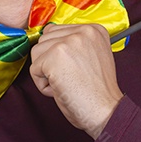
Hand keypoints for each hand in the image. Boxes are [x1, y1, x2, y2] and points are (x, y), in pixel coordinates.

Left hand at [28, 23, 123, 138]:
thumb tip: (48, 37)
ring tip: (66, 83)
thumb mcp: (92, 57)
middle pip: (44, 39)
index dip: (58, 54)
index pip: (56, 31)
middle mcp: (83, 32)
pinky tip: (61, 89)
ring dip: (45, 72)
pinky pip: (34, 69)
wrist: (106, 112)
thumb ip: (75, 45)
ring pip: (37, 52)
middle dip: (50, 62)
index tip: (72, 69)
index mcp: (94, 30)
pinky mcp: (55, 57)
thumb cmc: (98, 93)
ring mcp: (68, 42)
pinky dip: (43, 85)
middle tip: (70, 78)